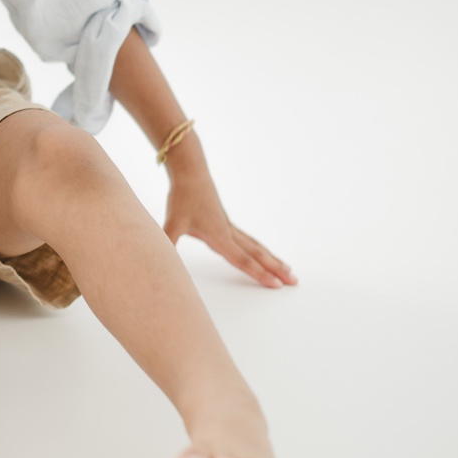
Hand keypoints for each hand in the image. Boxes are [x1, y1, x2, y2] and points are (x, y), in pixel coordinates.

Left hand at [163, 174, 295, 288]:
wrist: (190, 172)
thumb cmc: (182, 197)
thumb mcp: (172, 221)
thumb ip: (168, 240)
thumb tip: (163, 259)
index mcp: (219, 236)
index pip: (242, 259)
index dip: (259, 273)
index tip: (276, 285)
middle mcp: (228, 232)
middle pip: (256, 254)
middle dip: (275, 269)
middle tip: (294, 281)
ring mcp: (228, 226)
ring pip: (255, 246)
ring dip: (271, 259)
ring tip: (288, 268)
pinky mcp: (224, 221)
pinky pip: (247, 239)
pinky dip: (258, 249)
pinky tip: (261, 253)